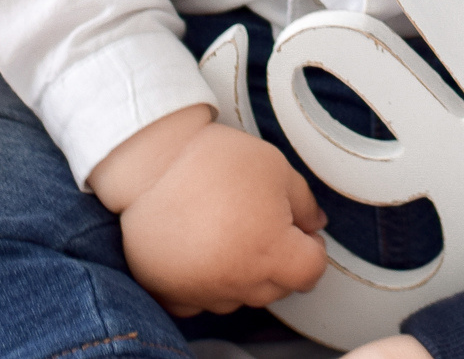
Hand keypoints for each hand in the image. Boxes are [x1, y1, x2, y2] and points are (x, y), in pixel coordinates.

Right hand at [89, 106, 327, 314]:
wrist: (149, 164)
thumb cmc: (211, 161)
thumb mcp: (274, 166)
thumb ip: (304, 202)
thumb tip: (314, 223)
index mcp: (271, 251)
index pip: (311, 272)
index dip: (313, 249)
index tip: (302, 233)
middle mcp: (239, 280)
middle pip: (278, 288)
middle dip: (281, 261)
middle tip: (264, 225)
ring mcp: (204, 291)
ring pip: (241, 297)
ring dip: (244, 275)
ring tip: (229, 235)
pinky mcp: (172, 293)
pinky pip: (200, 302)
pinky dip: (205, 285)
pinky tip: (202, 254)